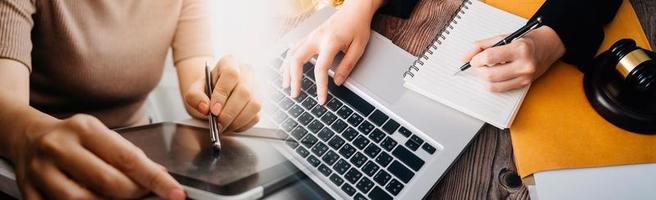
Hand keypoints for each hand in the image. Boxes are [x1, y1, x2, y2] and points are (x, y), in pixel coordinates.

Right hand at [12, 114, 183, 198]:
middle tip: (143, 194)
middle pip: (108, 183)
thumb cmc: (73, 137)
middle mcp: (60, 147)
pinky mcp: (29, 190)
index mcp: (84, 129)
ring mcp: (41, 171)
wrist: (27, 136)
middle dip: (134, 193)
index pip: (128, 158)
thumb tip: (160, 175)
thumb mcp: (101, 135)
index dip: (155, 179)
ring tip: (117, 198)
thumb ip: (128, 154)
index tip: (175, 192)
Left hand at [184, 56, 260, 131]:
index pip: (231, 74)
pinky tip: (231, 125)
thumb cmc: (207, 89)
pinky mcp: (260, 101)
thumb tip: (205, 107)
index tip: (214, 110)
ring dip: (237, 120)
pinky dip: (242, 125)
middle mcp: (246, 72)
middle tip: (218, 123)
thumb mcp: (195, 90)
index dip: (222, 94)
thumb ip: (194, 96)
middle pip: (245, 92)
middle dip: (230, 112)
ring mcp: (256, 86)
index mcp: (229, 63)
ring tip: (224, 126)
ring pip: (254, 105)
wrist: (215, 94)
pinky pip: (256, 116)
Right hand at [282, 0, 383, 103]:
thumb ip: (348, 66)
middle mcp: (316, 38)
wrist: (354, 10)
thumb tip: (337, 82)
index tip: (321, 100)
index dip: (320, 87)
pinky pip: (294, 49)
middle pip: (297, 60)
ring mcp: (310, 35)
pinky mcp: (309, 36)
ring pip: (292, 54)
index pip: (321, 68)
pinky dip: (288, 61)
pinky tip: (286, 70)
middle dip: (294, 79)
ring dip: (287, 71)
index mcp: (330, 41)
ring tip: (286, 86)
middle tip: (295, 94)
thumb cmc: (358, 27)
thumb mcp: (359, 47)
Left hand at [462, 26, 564, 91]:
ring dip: (482, 79)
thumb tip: (464, 58)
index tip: (473, 59)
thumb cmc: (526, 40)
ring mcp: (525, 77)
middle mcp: (524, 65)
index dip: (476, 59)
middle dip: (478, 71)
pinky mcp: (524, 85)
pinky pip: (501, 89)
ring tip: (483, 70)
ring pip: (493, 85)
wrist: (549, 46)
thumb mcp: (504, 36)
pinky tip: (491, 76)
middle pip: (490, 74)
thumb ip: (482, 45)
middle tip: (476, 65)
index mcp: (520, 49)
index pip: (490, 57)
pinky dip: (491, 84)